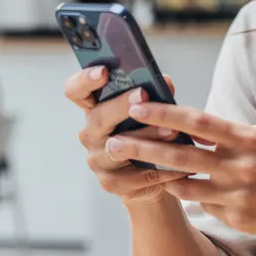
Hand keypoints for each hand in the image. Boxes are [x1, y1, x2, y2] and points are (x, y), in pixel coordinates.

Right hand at [65, 67, 188, 204]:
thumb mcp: (155, 111)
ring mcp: (97, 159)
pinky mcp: (111, 183)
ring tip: (172, 132)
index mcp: (96, 109)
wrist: (156, 175)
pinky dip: (159, 168)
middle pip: (98, 117)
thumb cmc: (152, 134)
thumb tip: (164, 80)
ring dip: (146, 138)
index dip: (85, 80)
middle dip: (121, 105)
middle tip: (144, 94)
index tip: (104, 71)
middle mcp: (90, 133)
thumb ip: (157, 95)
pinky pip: (135, 175)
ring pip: (117, 147)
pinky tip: (180, 164)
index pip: (76, 91)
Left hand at [103, 103, 255, 239]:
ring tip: (133, 166)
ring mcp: (235, 193)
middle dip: (143, 146)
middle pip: (180, 153)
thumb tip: (194, 121)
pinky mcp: (234, 216)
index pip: (198, 121)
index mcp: (246, 138)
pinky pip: (201, 203)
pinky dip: (189, 193)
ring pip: (183, 182)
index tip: (138, 106)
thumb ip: (229, 132)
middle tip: (114, 141)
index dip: (165, 113)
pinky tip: (179, 187)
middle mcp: (239, 165)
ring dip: (157, 174)